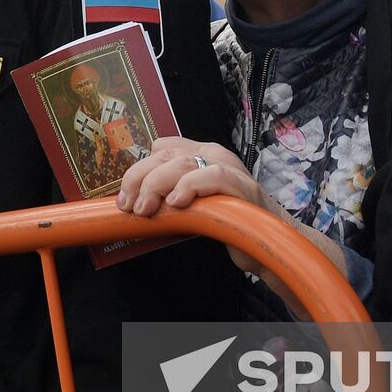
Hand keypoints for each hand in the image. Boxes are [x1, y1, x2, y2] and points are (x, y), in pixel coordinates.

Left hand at [116, 137, 263, 216]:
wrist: (267, 243)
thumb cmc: (226, 224)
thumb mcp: (190, 206)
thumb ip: (167, 198)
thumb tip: (132, 206)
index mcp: (199, 154)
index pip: (161, 147)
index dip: (138, 170)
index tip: (125, 198)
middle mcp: (213, 153)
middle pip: (165, 155)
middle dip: (140, 179)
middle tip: (129, 207)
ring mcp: (228, 166)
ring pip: (183, 163)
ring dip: (157, 186)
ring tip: (146, 210)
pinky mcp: (242, 185)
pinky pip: (212, 175)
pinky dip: (190, 187)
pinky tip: (177, 204)